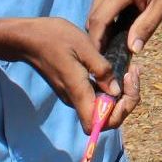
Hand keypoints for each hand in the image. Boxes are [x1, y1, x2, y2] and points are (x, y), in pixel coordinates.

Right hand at [13, 17, 120, 133]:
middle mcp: (75, 99)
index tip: (125, 88)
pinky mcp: (74, 88)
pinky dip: (112, 89)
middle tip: (132, 75)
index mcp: (78, 91)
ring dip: (121, 95)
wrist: (28, 38)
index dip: (116, 114)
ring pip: (103, 108)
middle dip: (125, 103)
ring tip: (130, 71)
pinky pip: (97, 97)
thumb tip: (116, 92)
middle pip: (105, 119)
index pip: (97, 124)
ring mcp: (74, 95)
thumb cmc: (54, 37)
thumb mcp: (83, 46)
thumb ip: (101, 70)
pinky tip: (119, 70)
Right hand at [86, 0, 161, 127]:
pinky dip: (103, 18)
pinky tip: (115, 31)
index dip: (96, 42)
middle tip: (105, 59)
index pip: (99, 20)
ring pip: (93, 10)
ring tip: (111, 48)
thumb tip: (132, 49)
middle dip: (96, 39)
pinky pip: (98, 3)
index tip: (99, 61)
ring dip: (100, 29)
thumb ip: (146, 26)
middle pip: (92, 17)